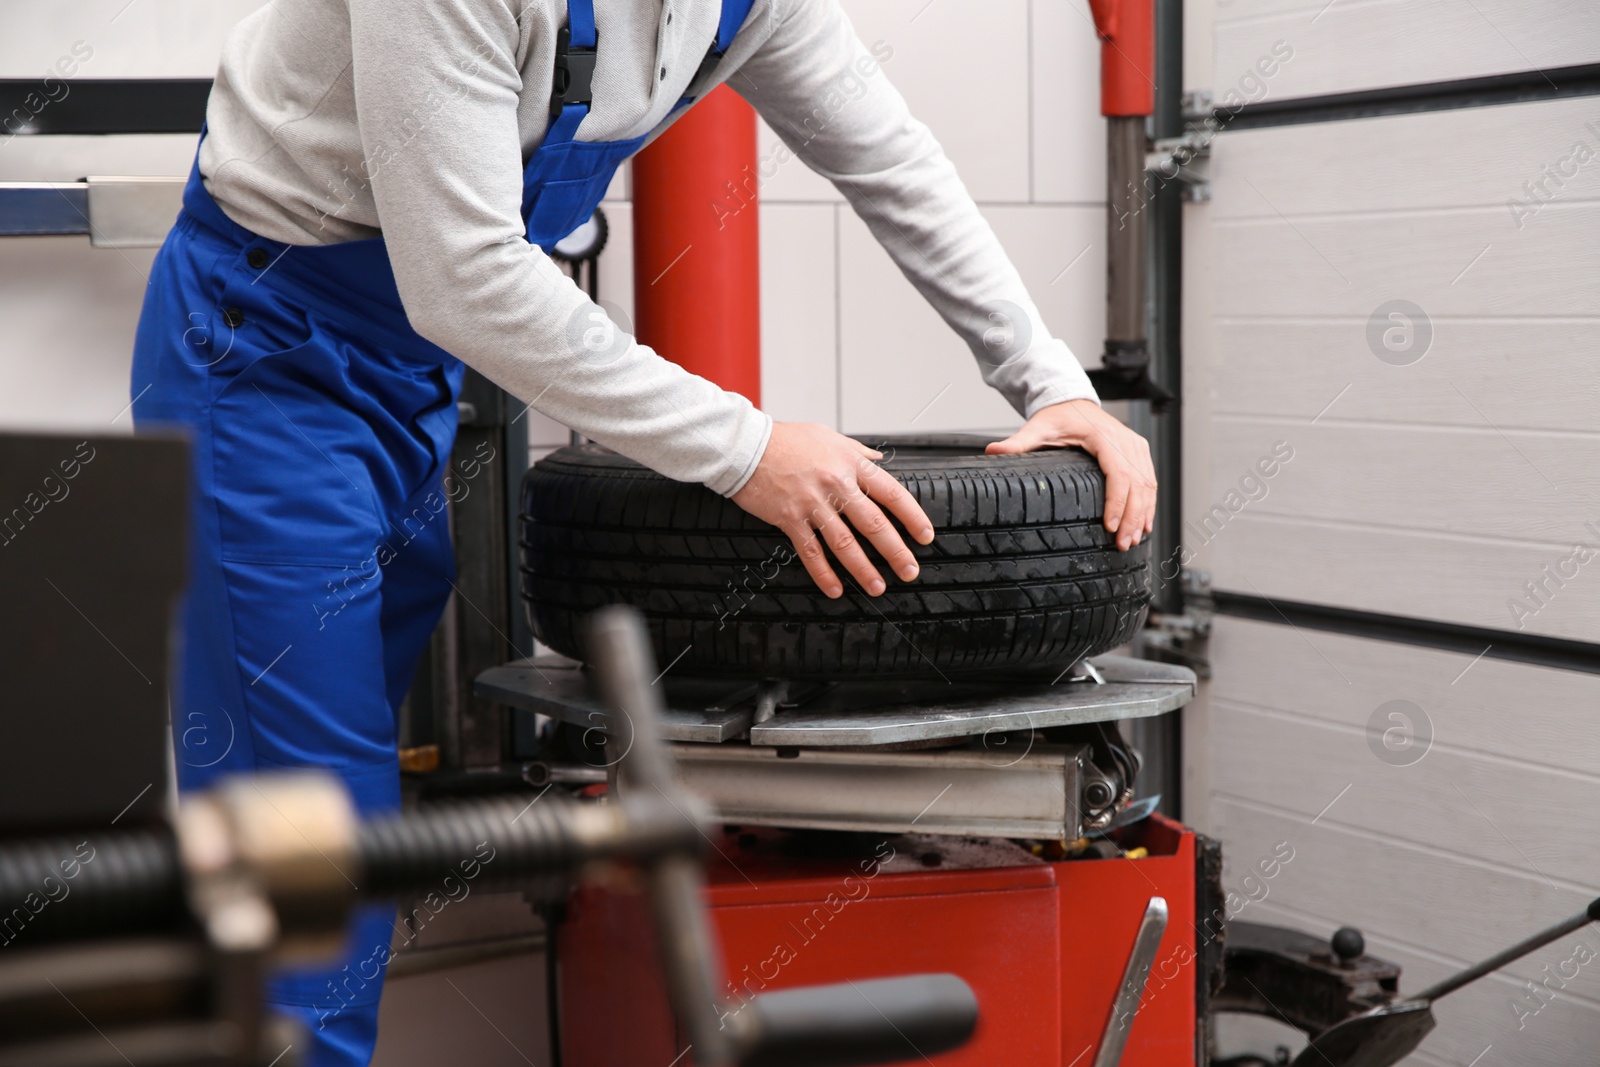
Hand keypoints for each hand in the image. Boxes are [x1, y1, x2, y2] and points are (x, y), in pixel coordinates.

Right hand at [733, 423, 934, 597]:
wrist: (745, 446)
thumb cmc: (785, 439)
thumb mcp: (828, 436)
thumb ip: (857, 451)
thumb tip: (878, 461)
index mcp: (850, 463)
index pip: (892, 493)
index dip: (912, 517)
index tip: (924, 535)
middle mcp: (836, 484)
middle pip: (874, 524)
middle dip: (896, 551)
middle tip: (910, 571)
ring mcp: (813, 503)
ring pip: (845, 543)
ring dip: (864, 569)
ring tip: (878, 586)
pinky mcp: (790, 518)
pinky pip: (811, 552)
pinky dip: (824, 574)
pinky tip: (835, 589)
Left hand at [986, 398, 1155, 549]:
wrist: (1073, 401)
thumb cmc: (1057, 416)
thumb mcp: (1037, 428)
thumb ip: (1018, 443)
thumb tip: (993, 451)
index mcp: (1104, 436)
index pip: (1118, 472)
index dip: (1117, 502)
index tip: (1110, 526)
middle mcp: (1126, 440)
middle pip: (1138, 484)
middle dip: (1132, 517)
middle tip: (1123, 544)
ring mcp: (1136, 446)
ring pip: (1148, 484)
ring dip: (1143, 514)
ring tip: (1134, 540)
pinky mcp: (1139, 452)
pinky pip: (1149, 480)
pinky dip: (1149, 504)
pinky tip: (1144, 524)